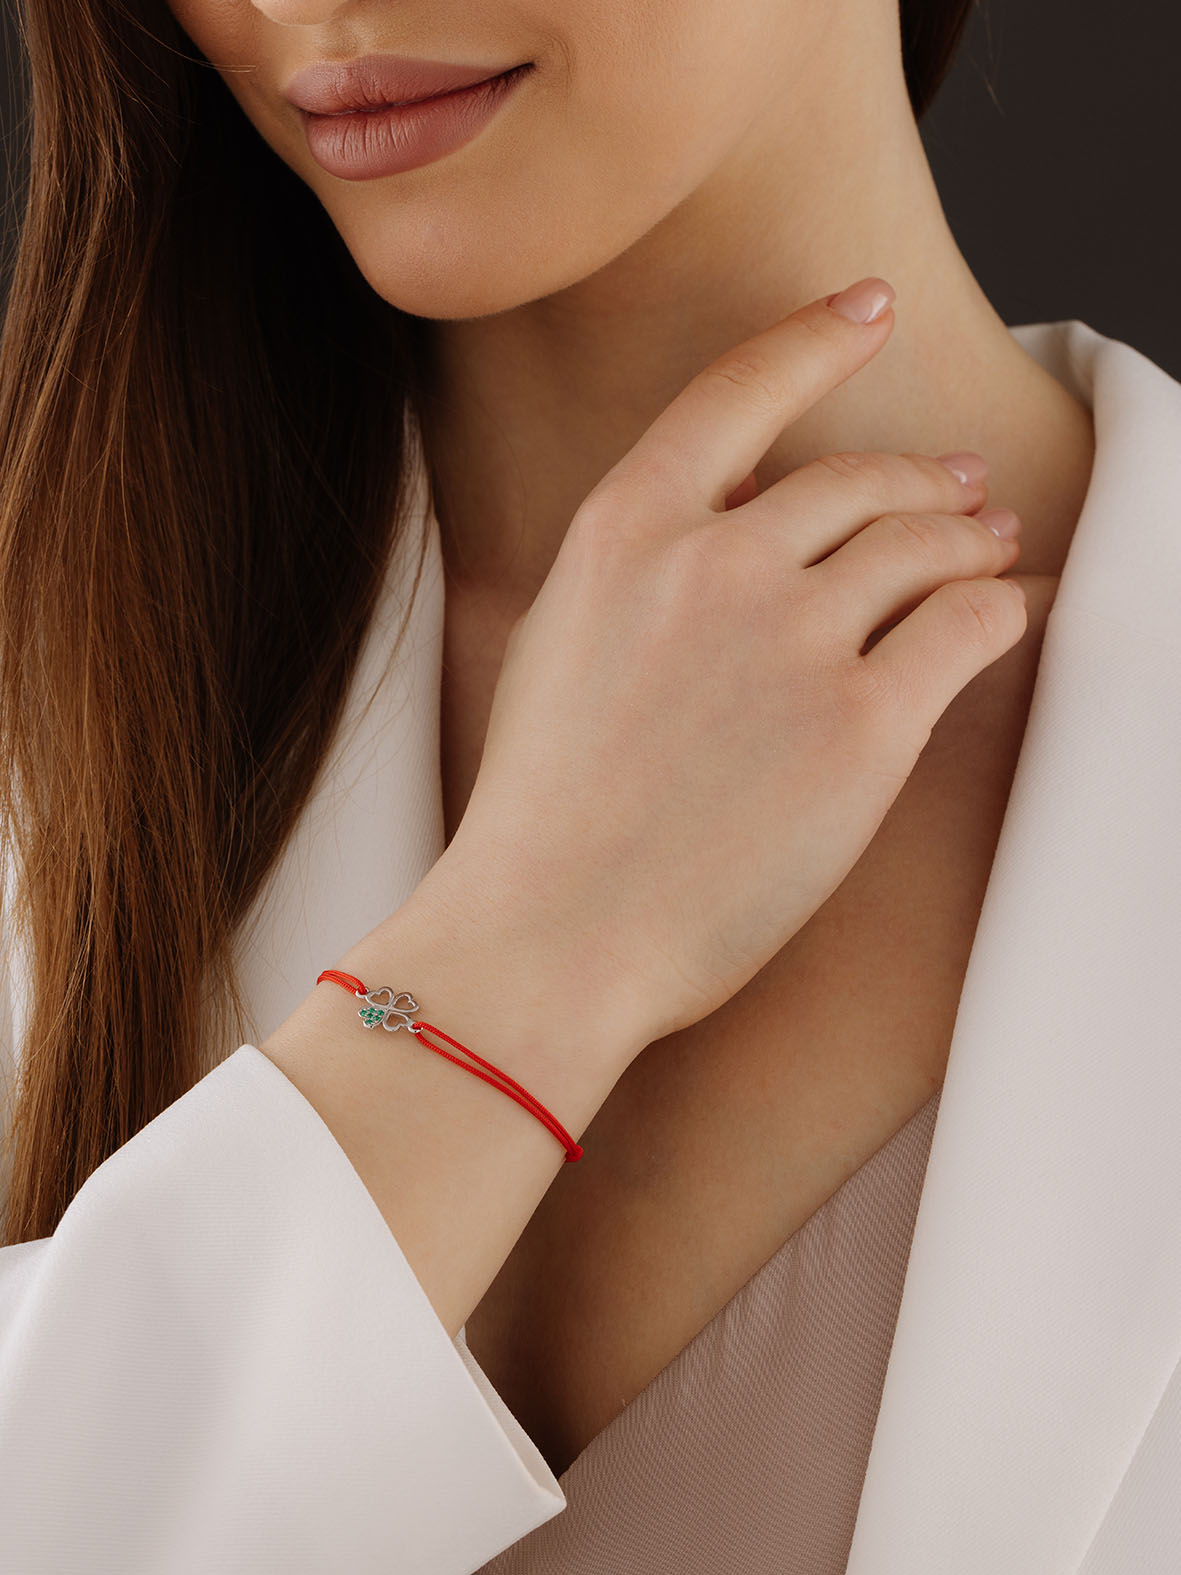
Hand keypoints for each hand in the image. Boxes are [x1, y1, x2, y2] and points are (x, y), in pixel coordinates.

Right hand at [424, 279, 1025, 1049]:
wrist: (551, 935)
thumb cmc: (543, 813)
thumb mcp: (559, 646)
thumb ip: (641, 566)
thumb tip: (734, 508)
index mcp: (623, 532)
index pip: (737, 391)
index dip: (814, 335)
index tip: (868, 305)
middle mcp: (711, 560)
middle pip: (856, 477)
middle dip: (922, 478)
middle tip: (960, 491)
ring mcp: (789, 637)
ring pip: (924, 541)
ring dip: (972, 536)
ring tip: (993, 546)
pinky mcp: (862, 724)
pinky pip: (968, 625)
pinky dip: (1001, 608)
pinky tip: (1009, 611)